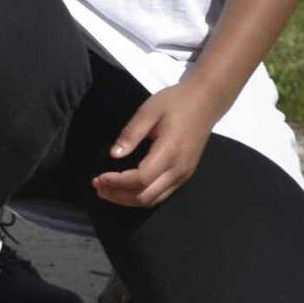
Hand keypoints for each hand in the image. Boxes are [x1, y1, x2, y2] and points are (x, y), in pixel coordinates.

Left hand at [92, 81, 220, 208]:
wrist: (205, 102)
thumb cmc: (176, 102)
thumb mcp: (149, 110)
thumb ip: (131, 133)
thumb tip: (114, 154)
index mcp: (170, 152)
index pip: (141, 179)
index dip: (118, 182)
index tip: (99, 177)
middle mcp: (179, 170)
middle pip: (146, 196)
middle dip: (119, 195)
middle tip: (98, 187)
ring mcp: (184, 175)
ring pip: (154, 200)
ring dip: (129, 199)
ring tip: (108, 191)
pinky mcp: (184, 175)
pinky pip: (161, 194)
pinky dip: (142, 196)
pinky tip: (127, 189)